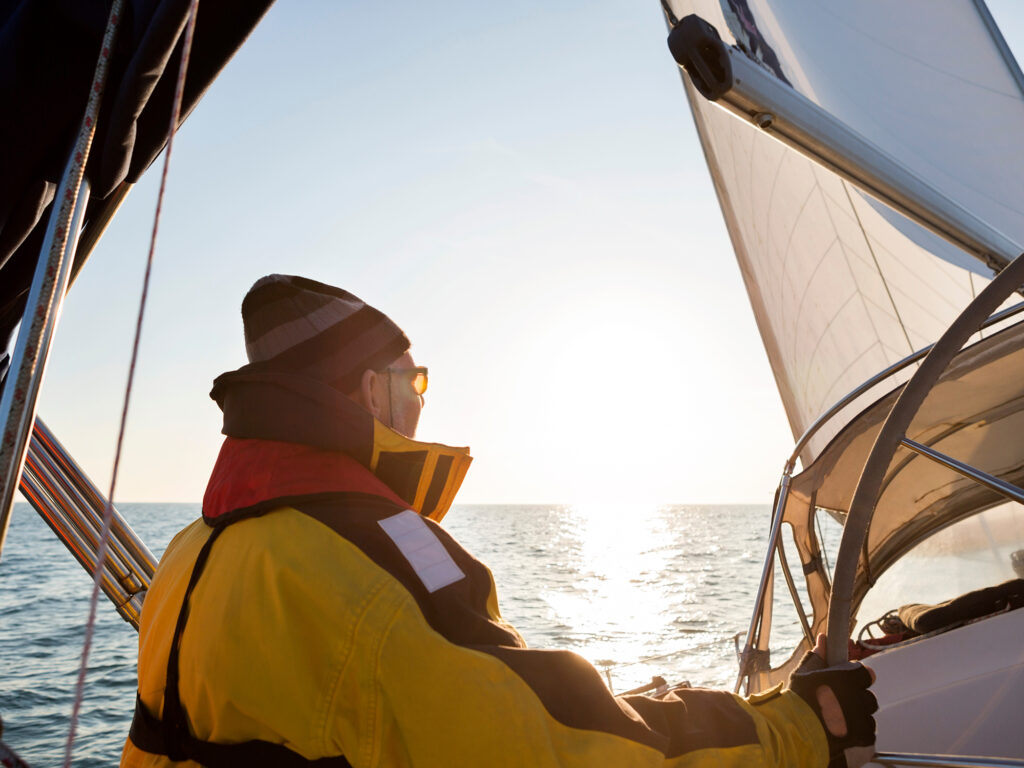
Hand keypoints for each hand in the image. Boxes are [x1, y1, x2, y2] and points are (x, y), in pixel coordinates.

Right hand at [788, 634, 876, 767]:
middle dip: (855, 700)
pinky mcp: (863, 740)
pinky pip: (867, 736)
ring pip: (867, 717)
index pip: (866, 674)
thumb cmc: (796, 702)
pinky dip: (857, 736)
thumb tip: (823, 640)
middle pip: (867, 697)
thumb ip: (817, 657)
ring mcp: (862, 721)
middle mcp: (858, 698)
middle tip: (836, 704)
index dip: (857, 678)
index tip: (847, 683)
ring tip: (835, 721)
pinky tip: (840, 733)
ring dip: (856, 719)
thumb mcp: (804, 674)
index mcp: (847, 678)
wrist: (792, 733)